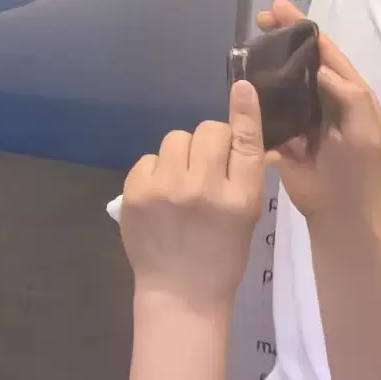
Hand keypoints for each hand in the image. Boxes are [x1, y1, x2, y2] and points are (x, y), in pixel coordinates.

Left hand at [120, 79, 267, 315]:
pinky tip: (160, 194)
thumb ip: (240, 179)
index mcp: (240, 198)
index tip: (242, 87)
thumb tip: (237, 140)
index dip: (245, 112)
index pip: (245, 143)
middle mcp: (203, 188)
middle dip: (209, 140)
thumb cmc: (220, 256)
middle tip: (207, 162)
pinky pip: (148, 158)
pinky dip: (156, 170)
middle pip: (207, 131)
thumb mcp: (245, 219)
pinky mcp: (135, 191)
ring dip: (181, 153)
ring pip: (174, 139)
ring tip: (181, 181)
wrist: (180, 292)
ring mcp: (166, 188)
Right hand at [260, 4, 380, 238]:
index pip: (327, 53)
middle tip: (260, 16)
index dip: (305, 28)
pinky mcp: (282, 130)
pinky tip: (242, 75)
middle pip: (304, 58)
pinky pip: (268, 102)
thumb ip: (350, 96)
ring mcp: (303, 114)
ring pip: (285, 76)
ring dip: (268, 56)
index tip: (279, 7)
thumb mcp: (364, 133)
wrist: (337, 213)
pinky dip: (256, 86)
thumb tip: (318, 66)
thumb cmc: (355, 172)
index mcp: (349, 96)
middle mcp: (325, 99)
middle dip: (284, 34)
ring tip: (249, 38)